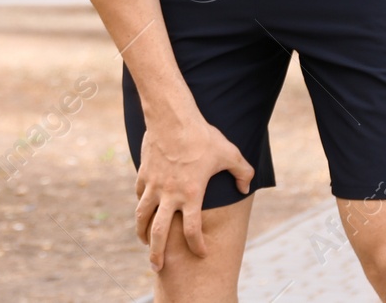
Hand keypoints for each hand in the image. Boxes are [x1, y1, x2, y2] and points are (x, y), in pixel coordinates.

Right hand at [133, 113, 254, 270]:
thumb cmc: (202, 136)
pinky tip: (143, 208)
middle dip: (157, 253)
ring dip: (142, 232)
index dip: (197, 246)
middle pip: (158, 232)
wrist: (172, 117)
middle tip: (157, 266)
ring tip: (144, 242)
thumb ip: (243, 172)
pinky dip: (140, 205)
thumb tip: (246, 187)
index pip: (192, 230)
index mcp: (192, 194)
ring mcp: (154, 185)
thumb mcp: (229, 153)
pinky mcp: (144, 174)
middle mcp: (170, 194)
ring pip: (142, 216)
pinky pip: (139, 195)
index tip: (200, 252)